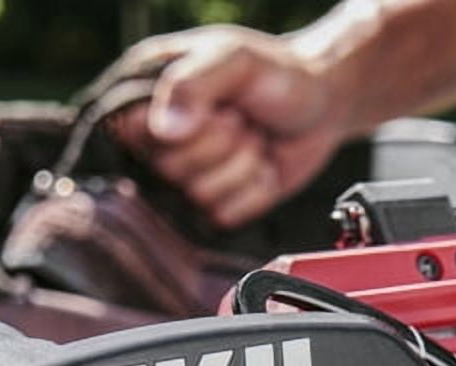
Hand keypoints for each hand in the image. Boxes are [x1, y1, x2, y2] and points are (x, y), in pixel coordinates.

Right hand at [107, 25, 349, 228]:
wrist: (322, 104)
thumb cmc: (275, 73)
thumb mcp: (234, 60)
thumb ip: (193, 84)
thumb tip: (164, 130)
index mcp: (148, 95)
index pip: (133, 132)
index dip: (180, 127)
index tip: (215, 106)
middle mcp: (160, 139)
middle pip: (170, 169)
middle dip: (222, 142)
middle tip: (242, 117)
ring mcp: (186, 176)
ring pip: (199, 196)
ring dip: (242, 165)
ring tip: (254, 137)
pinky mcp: (216, 204)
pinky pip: (225, 215)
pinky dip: (255, 191)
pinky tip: (262, 165)